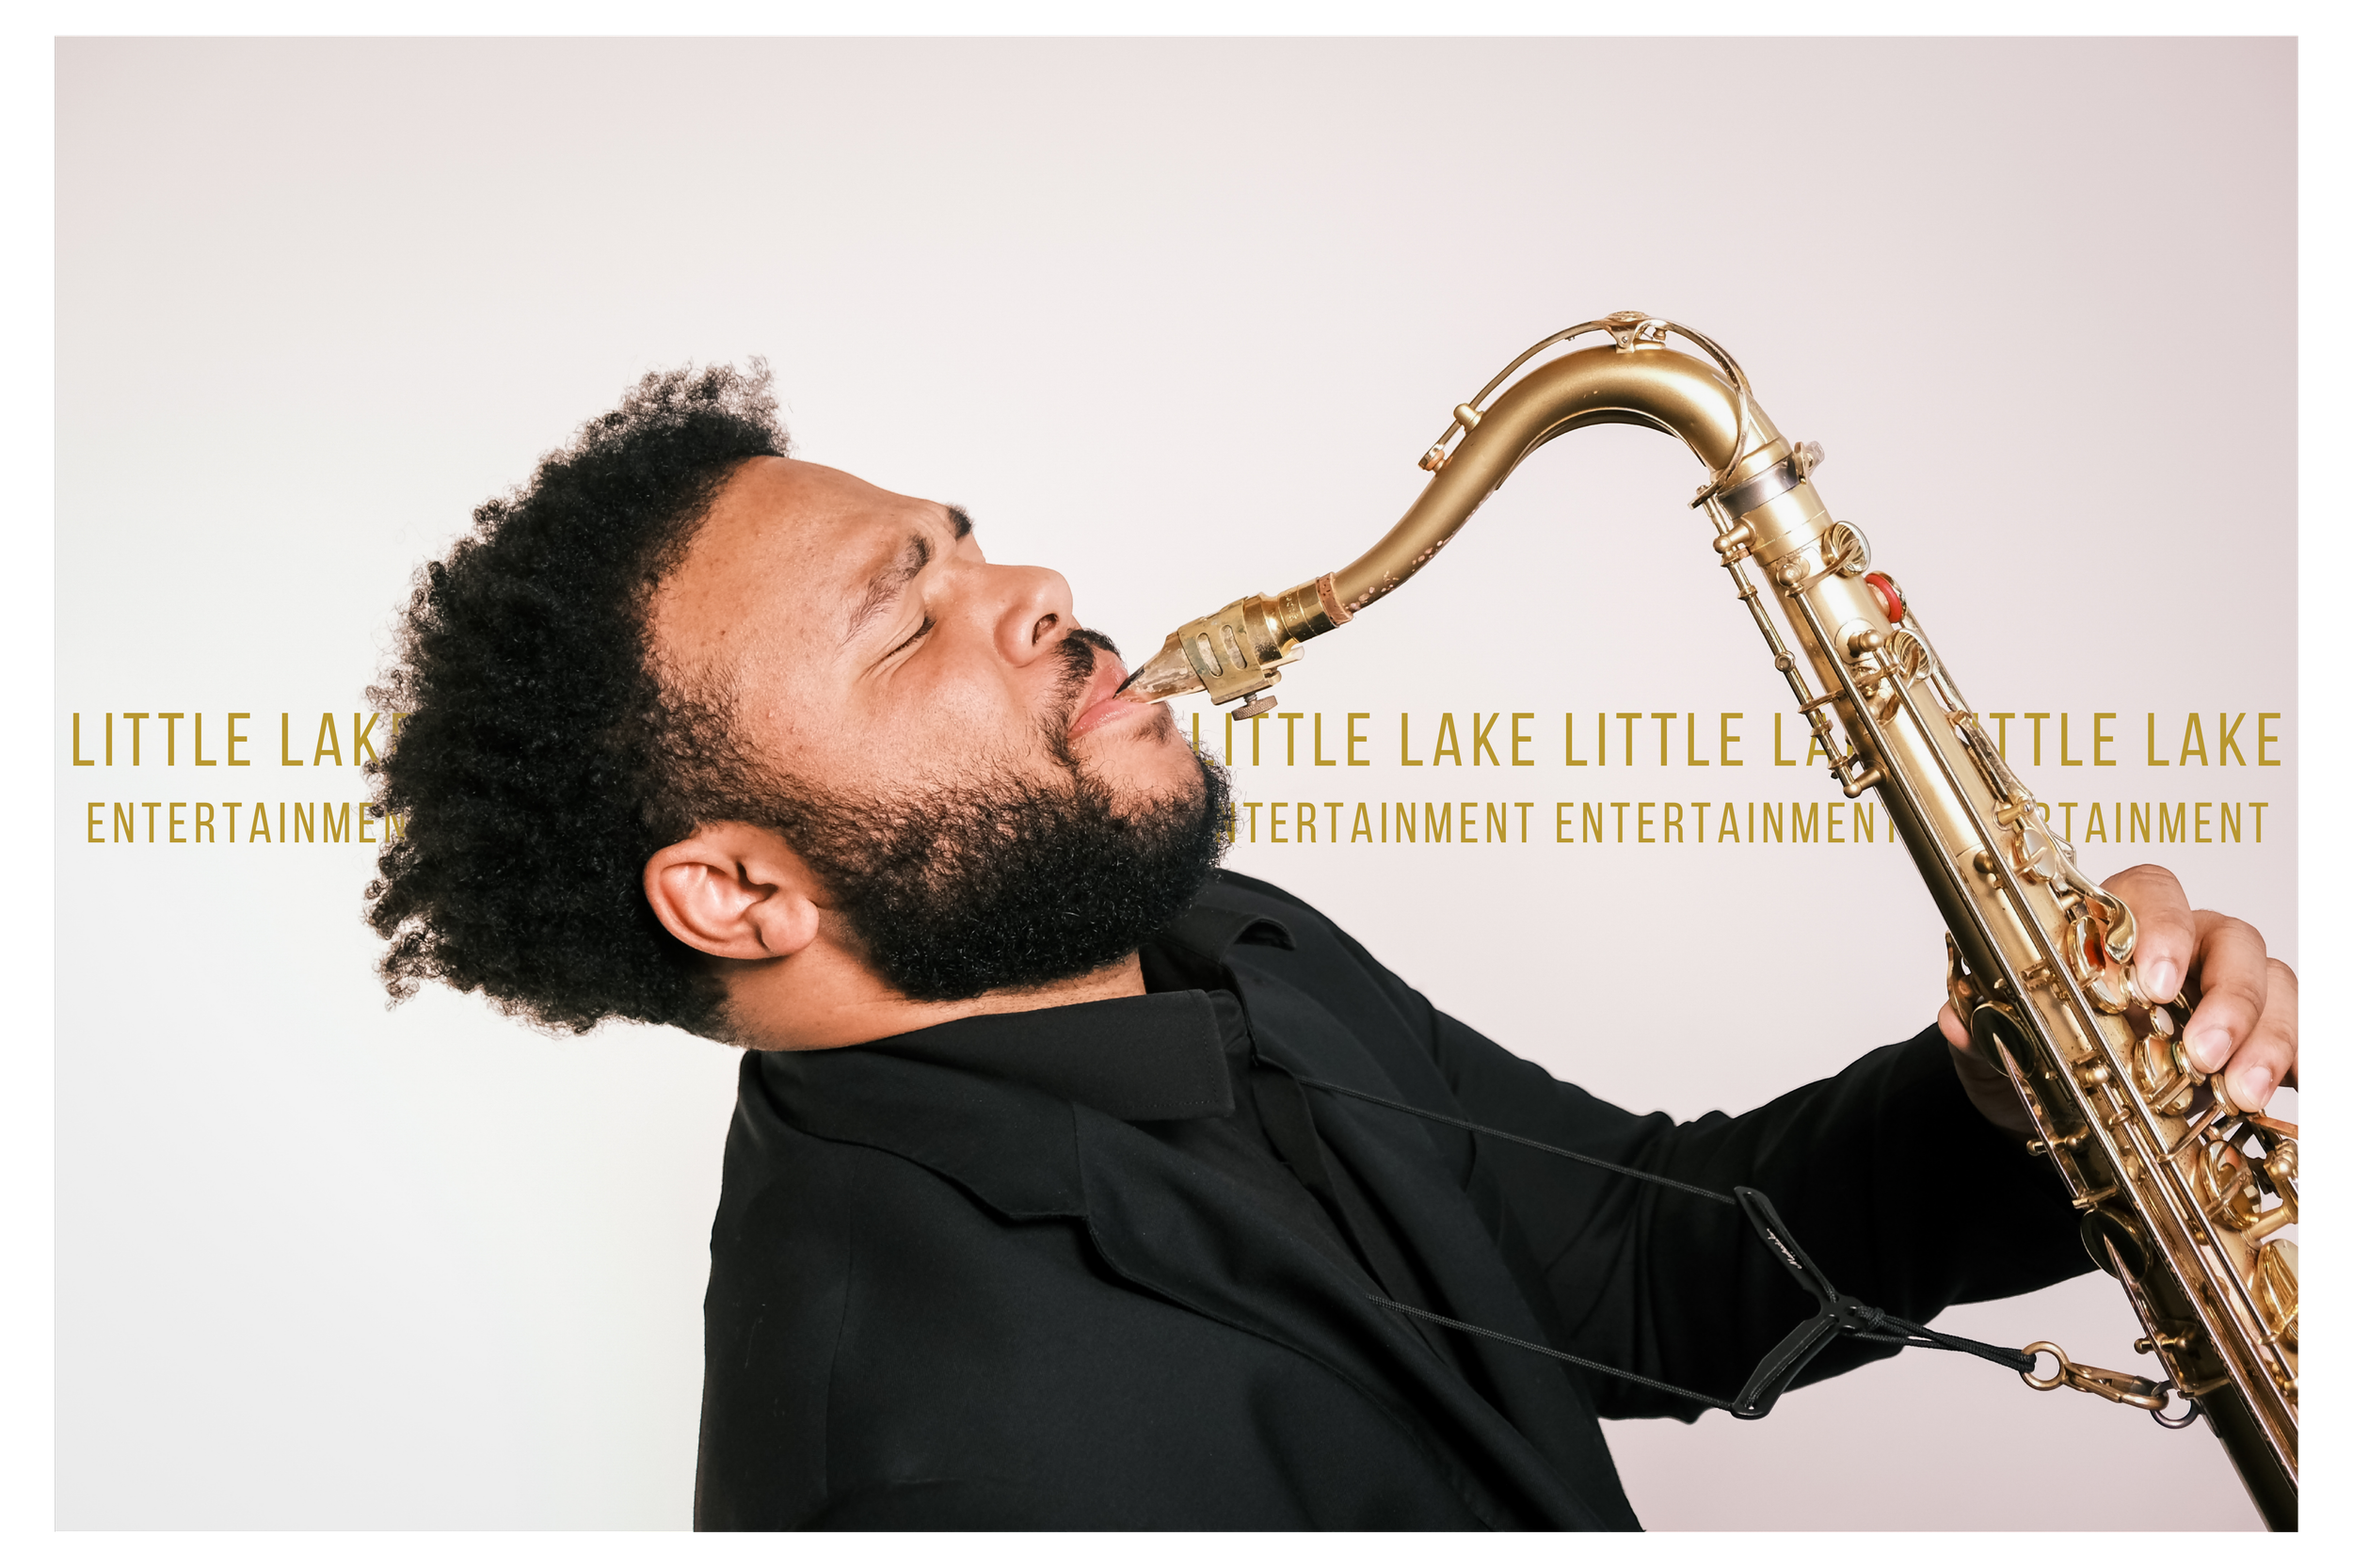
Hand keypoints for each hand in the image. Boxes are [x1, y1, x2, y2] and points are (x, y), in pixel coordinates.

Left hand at [1937, 863, 2298, 1136]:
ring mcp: (2227, 989)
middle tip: (2202, 1053)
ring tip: (2242, 1092)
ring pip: (2274, 984)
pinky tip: (2286, 1096)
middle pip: (2231, 938)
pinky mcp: (2257, 1038)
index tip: (2153, 981)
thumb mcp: (1999, 1039)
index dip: (2161, 927)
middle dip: (2226, 996)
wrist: (2052, 1108)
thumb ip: (1981, 1022)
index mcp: (2120, 926)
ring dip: (2266, 1038)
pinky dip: (2295, 1062)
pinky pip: (2295, 1034)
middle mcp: (2185, 946)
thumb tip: (1958, 1019)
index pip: (2151, 892)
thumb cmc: (2036, 1047)